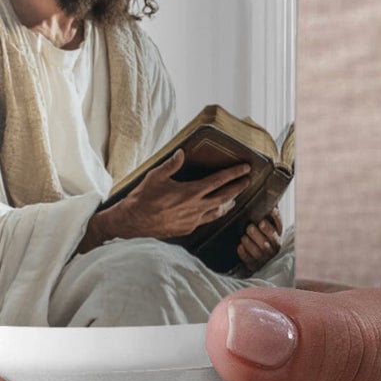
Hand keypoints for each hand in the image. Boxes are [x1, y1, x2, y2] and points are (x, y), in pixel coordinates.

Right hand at [106, 148, 251, 239]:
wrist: (134, 221)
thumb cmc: (143, 197)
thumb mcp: (155, 175)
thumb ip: (172, 164)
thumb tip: (182, 152)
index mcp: (190, 192)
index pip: (218, 181)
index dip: (234, 174)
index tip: (245, 168)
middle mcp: (196, 207)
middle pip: (224, 197)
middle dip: (238, 188)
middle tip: (247, 181)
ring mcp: (193, 220)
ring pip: (218, 212)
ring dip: (229, 203)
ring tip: (235, 198)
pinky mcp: (188, 228)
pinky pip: (206, 220)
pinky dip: (214, 213)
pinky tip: (214, 211)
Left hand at [236, 211, 283, 271]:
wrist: (252, 257)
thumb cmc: (257, 235)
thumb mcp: (262, 222)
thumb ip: (264, 211)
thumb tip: (266, 191)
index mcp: (277, 234)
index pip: (279, 226)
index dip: (275, 219)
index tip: (268, 212)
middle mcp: (274, 246)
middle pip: (272, 240)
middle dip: (262, 233)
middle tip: (250, 226)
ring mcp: (265, 257)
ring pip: (260, 251)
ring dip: (251, 243)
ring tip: (244, 237)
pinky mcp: (254, 265)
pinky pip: (250, 260)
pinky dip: (244, 253)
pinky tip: (240, 246)